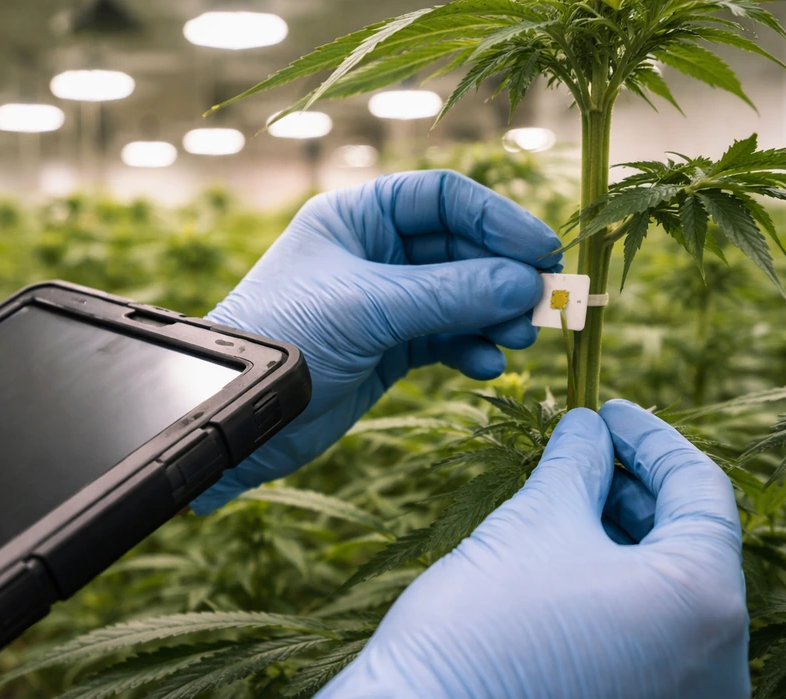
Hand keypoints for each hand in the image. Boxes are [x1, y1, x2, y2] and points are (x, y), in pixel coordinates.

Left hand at [192, 170, 561, 512]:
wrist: (241, 412)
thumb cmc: (286, 338)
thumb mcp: (368, 307)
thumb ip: (449, 294)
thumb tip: (527, 283)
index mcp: (358, 216)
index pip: (444, 198)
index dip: (498, 219)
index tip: (542, 250)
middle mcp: (375, 252)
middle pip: (461, 249)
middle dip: (502, 276)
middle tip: (544, 303)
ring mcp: (386, 301)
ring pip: (461, 297)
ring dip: (494, 315)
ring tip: (519, 339)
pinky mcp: (390, 348)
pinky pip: (447, 338)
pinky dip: (471, 349)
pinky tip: (487, 365)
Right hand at [216, 401, 750, 698]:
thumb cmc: (481, 626)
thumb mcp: (535, 521)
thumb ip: (577, 462)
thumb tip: (589, 429)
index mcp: (706, 603)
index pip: (700, 489)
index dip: (652, 437)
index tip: (608, 409)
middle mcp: (720, 669)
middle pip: (692, 549)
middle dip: (637, 491)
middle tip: (585, 454)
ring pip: (672, 604)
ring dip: (627, 546)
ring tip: (567, 510)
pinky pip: (654, 653)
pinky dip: (622, 603)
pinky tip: (567, 577)